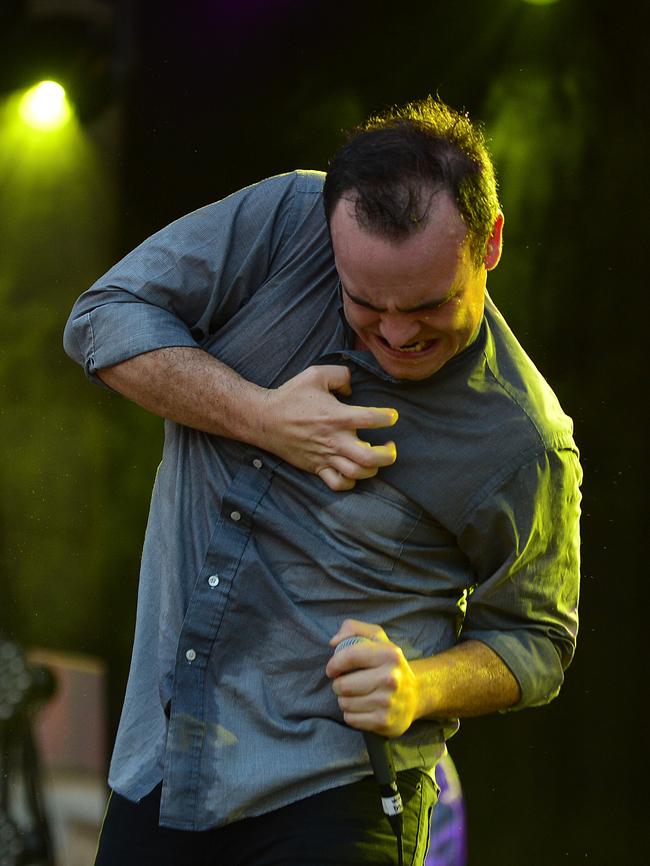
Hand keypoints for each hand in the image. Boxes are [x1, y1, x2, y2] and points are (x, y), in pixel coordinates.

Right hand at [260, 365, 397, 490]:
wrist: (264, 419)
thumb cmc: (290, 396)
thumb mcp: (316, 374)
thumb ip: (340, 375)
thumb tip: (352, 388)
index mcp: (337, 416)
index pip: (373, 419)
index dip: (388, 418)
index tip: (391, 416)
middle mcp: (334, 439)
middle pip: (371, 457)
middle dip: (388, 455)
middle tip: (391, 447)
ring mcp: (325, 456)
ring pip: (357, 473)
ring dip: (373, 469)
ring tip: (375, 460)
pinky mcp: (316, 467)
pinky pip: (337, 484)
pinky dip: (350, 482)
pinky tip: (354, 473)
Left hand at [325, 619, 419, 736]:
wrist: (415, 694)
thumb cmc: (388, 663)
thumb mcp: (376, 638)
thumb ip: (353, 629)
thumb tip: (333, 643)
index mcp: (390, 655)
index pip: (349, 656)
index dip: (334, 663)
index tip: (332, 669)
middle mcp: (391, 678)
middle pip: (343, 685)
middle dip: (338, 684)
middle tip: (346, 683)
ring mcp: (388, 702)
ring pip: (345, 703)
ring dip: (344, 699)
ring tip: (355, 694)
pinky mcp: (385, 722)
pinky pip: (351, 719)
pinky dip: (351, 714)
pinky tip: (362, 707)